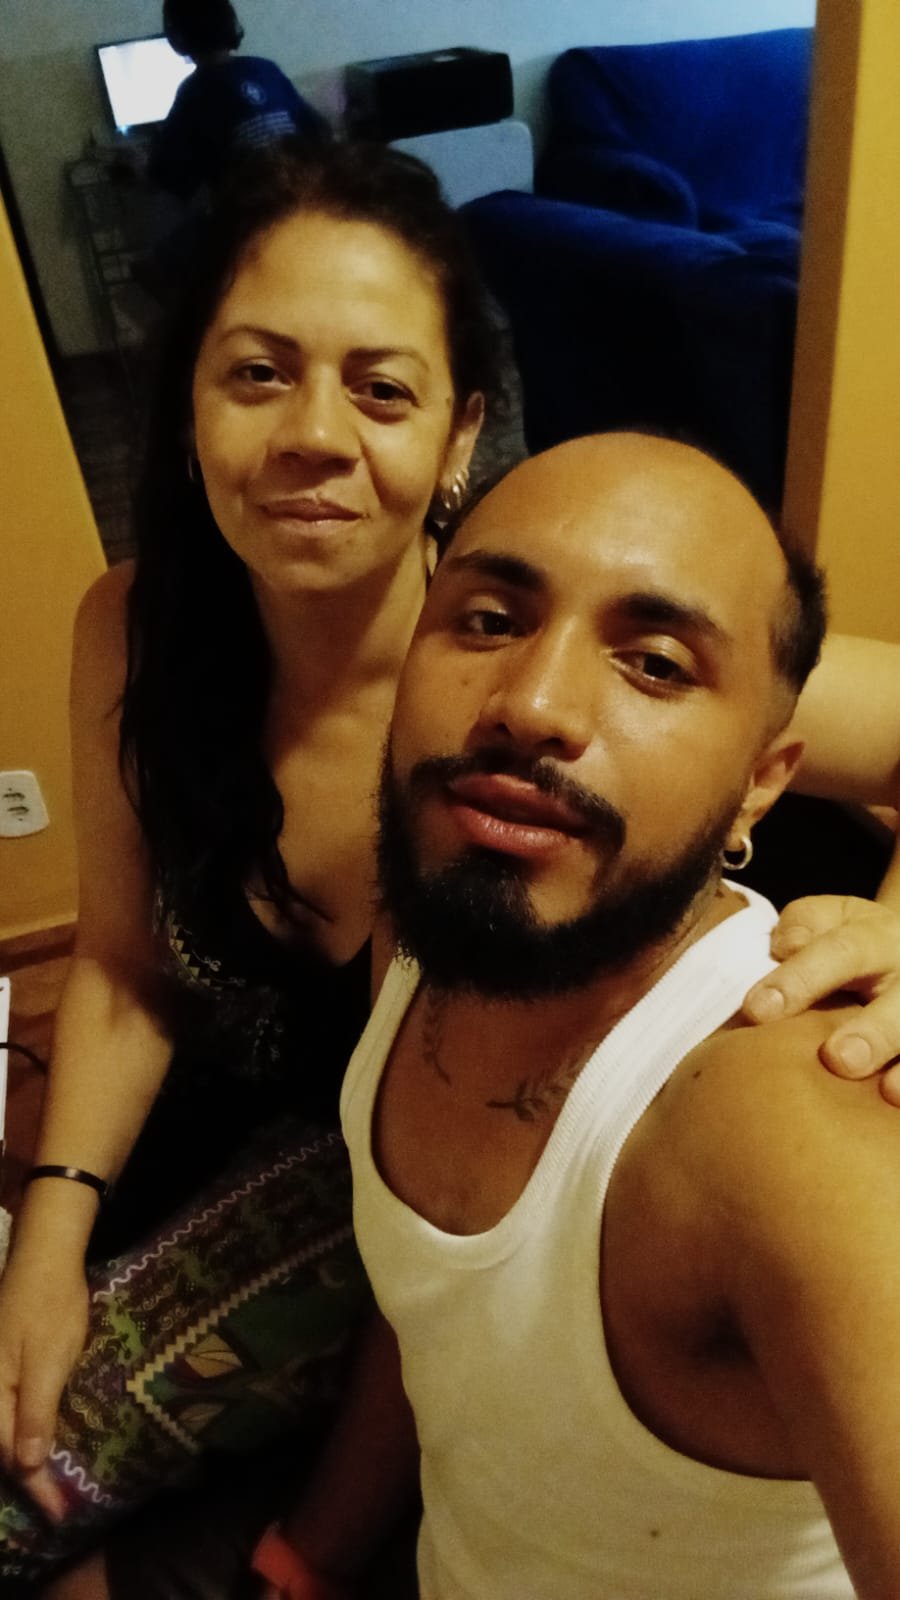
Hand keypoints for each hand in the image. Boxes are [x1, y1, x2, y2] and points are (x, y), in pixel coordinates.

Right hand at [0, 1248, 88, 1519]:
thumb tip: (28, 1466)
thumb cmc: (50, 1305)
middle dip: (28, 1479)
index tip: (59, 1514)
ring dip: (25, 1457)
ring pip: (4, 1429)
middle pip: (2, 1446)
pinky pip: (9, 1409)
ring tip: (49, 1484)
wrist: (45, 1254)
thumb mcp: (49, 1361)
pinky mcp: (5, 1363)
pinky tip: (40, 1438)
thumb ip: (36, 1413)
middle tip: (57, 1506)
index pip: (13, 1454)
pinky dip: (23, 1430)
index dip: (36, 1487)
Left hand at [743, 895, 899, 1096]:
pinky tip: (896, 1099)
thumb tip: (786, 946)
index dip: (800, 980)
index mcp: (876, 937)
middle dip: (872, 1032)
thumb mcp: (830, 919)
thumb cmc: (849, 943)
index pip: (839, 952)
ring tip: (888, 1090)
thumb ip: (804, 924)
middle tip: (838, 1058)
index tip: (757, 1010)